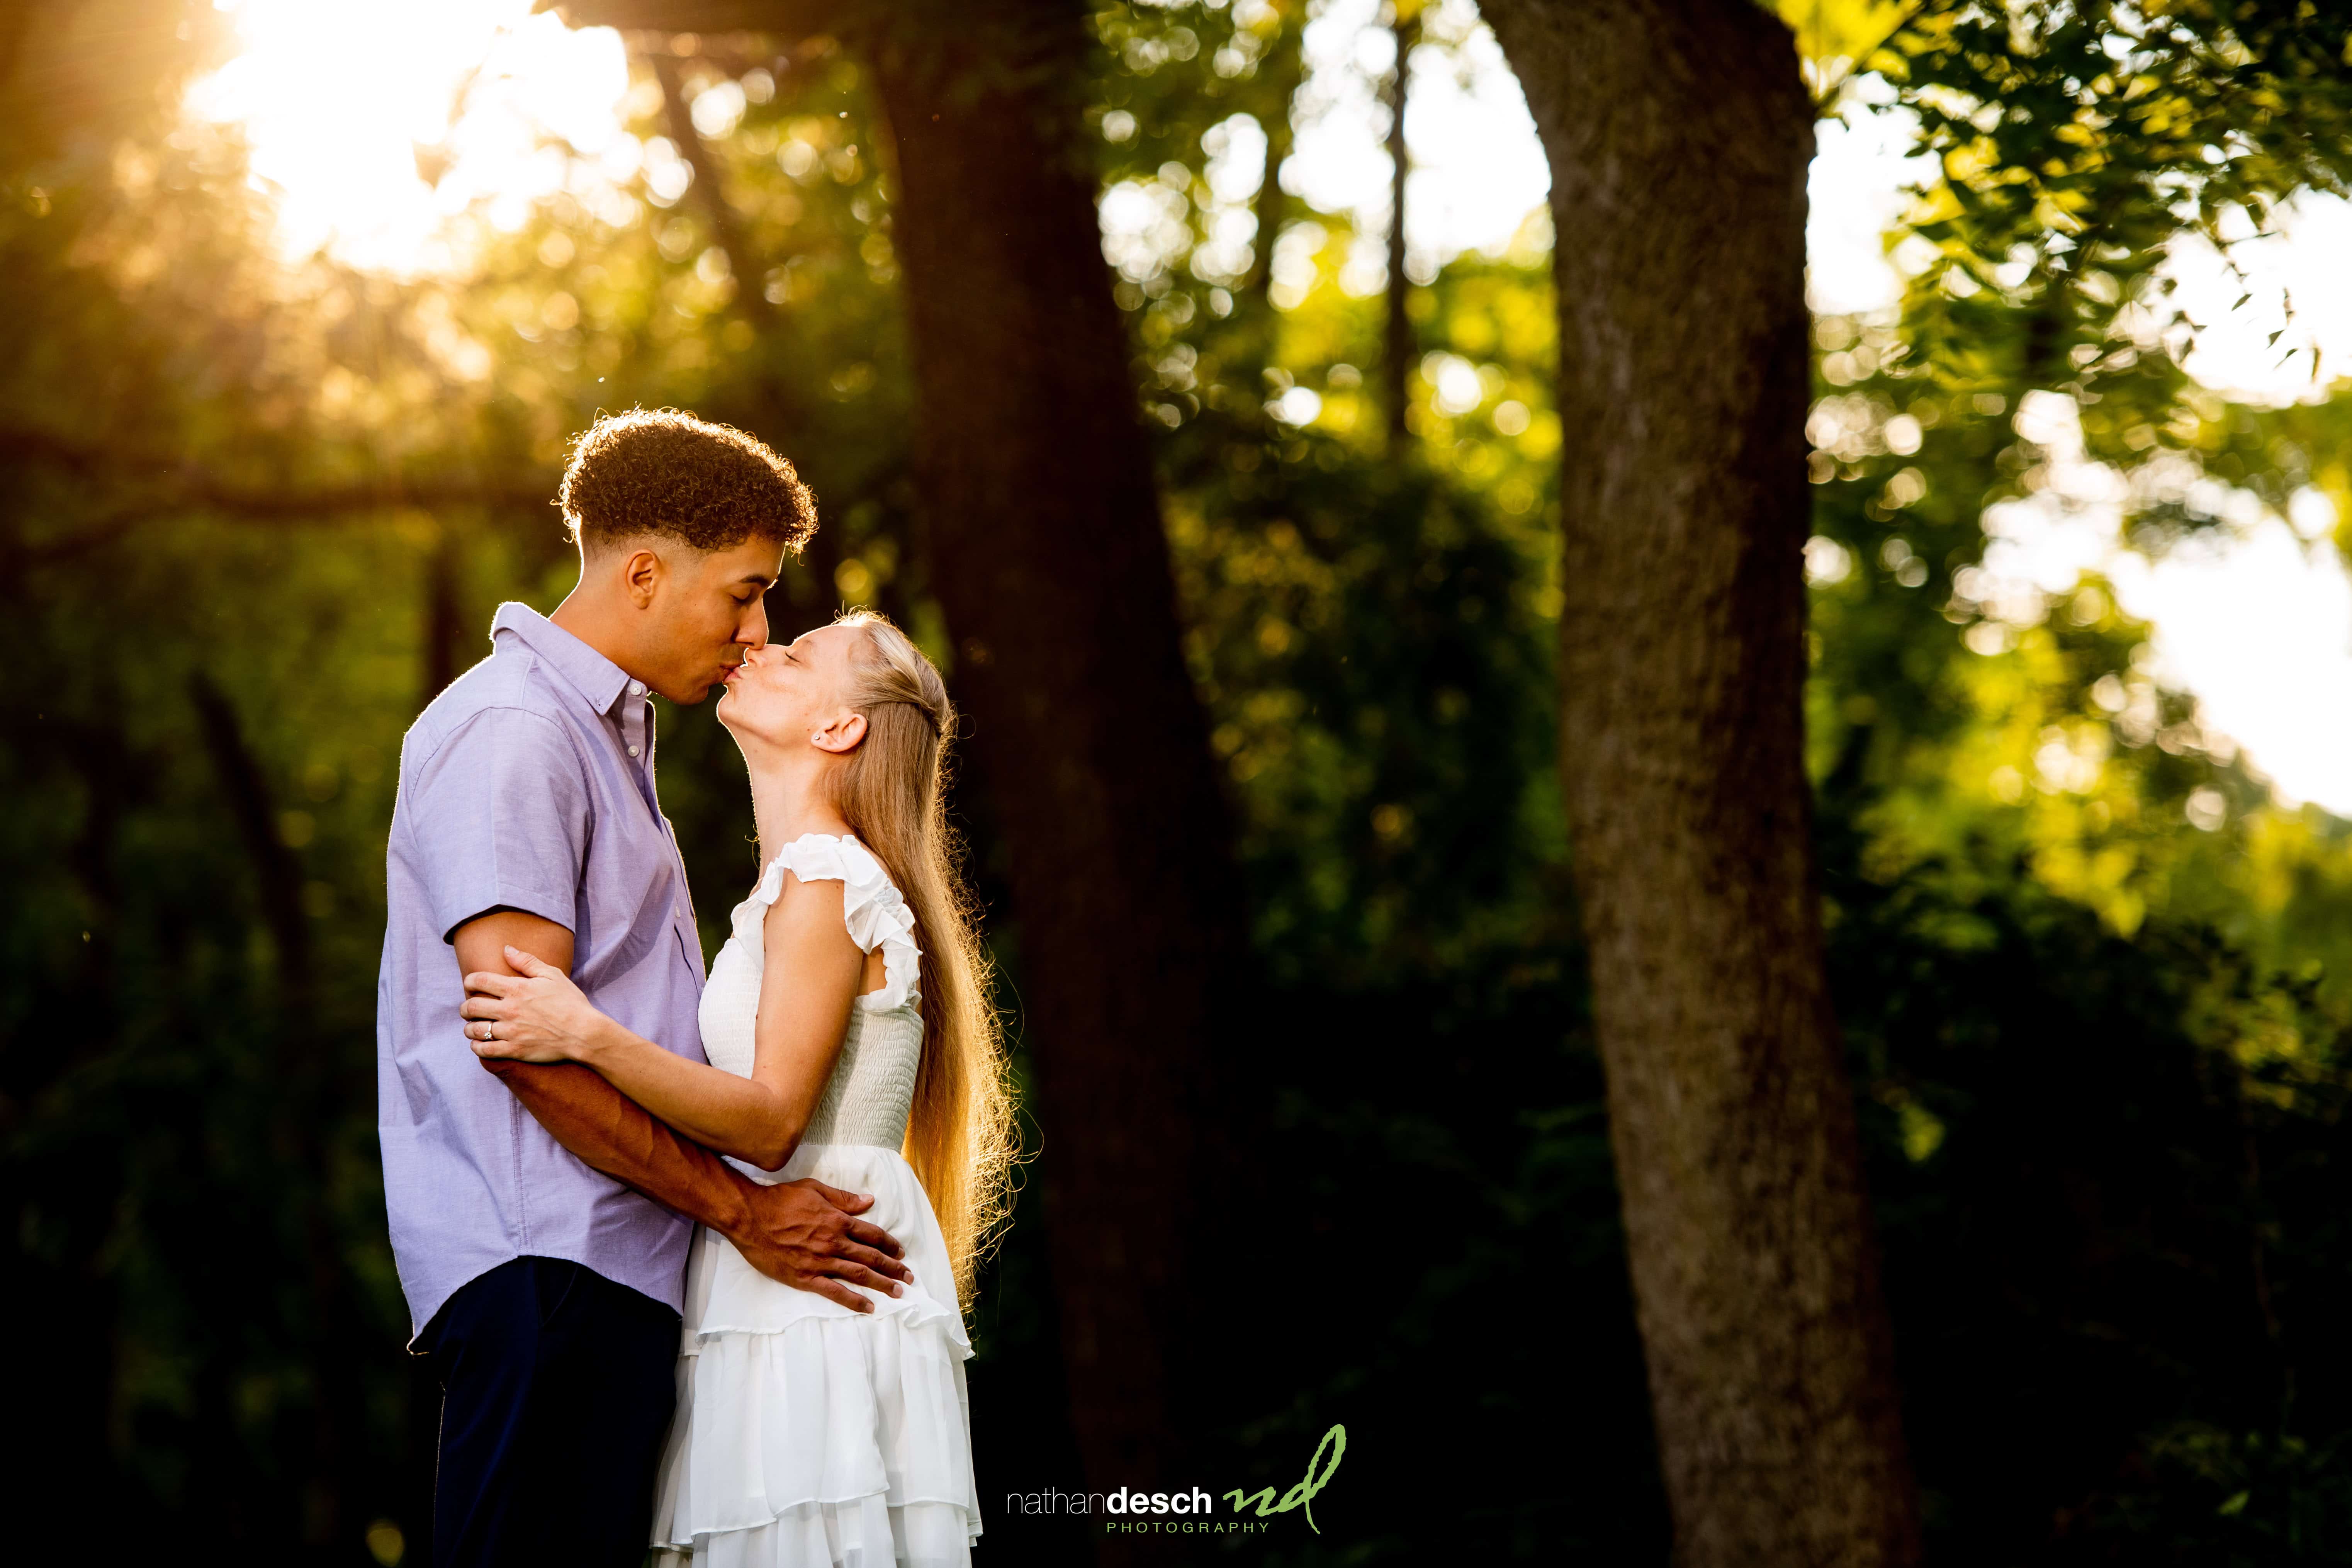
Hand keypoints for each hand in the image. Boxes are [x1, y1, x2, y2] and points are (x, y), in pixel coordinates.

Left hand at [461, 945, 609, 1063]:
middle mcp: (509, 1009)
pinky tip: (479, 1043)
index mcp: (517, 988)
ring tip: (473, 1026)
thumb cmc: (570, 1002)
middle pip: (471, 1006)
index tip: (470, 984)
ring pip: (474, 1029)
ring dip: (469, 1027)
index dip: (469, 981)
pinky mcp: (514, 1050)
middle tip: (469, 1008)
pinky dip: (476, 1046)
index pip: (479, 980)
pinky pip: (484, 1050)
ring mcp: (511, 1031)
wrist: (584, 1033)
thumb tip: (506, 949)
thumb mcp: (552, 975)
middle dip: (465, 1007)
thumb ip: (527, 961)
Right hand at [728, 1177, 914, 1312]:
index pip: (872, 1234)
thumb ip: (843, 1198)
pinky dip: (854, 1300)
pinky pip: (835, 1292)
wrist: (750, 1217)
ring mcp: (820, 1261)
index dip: (889, 1243)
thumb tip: (869, 1201)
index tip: (900, 1251)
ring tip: (898, 1292)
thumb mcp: (814, 1189)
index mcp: (837, 1220)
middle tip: (909, 1277)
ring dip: (882, 1284)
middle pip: (871, 1257)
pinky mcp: (805, 1278)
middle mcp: (833, 1242)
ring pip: (859, 1275)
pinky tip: (868, 1307)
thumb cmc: (780, 1199)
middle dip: (893, 1267)